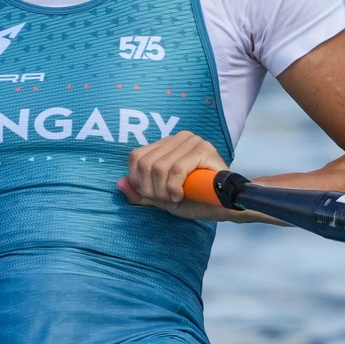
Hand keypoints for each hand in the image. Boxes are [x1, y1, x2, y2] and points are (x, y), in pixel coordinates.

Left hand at [118, 133, 232, 220]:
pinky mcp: (203, 149)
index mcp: (166, 144)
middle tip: (164, 200)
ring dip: (162, 191)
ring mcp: (192, 141)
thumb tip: (118, 184)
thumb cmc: (196, 200)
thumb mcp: (161, 198)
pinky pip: (176, 169)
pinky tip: (181, 195)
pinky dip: (174, 188)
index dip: (138, 181)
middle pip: (144, 163)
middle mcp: (178, 138)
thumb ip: (140, 192)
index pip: (136, 157)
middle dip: (150, 189)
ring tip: (174, 198)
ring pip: (158, 167)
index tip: (154, 196)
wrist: (226, 205)